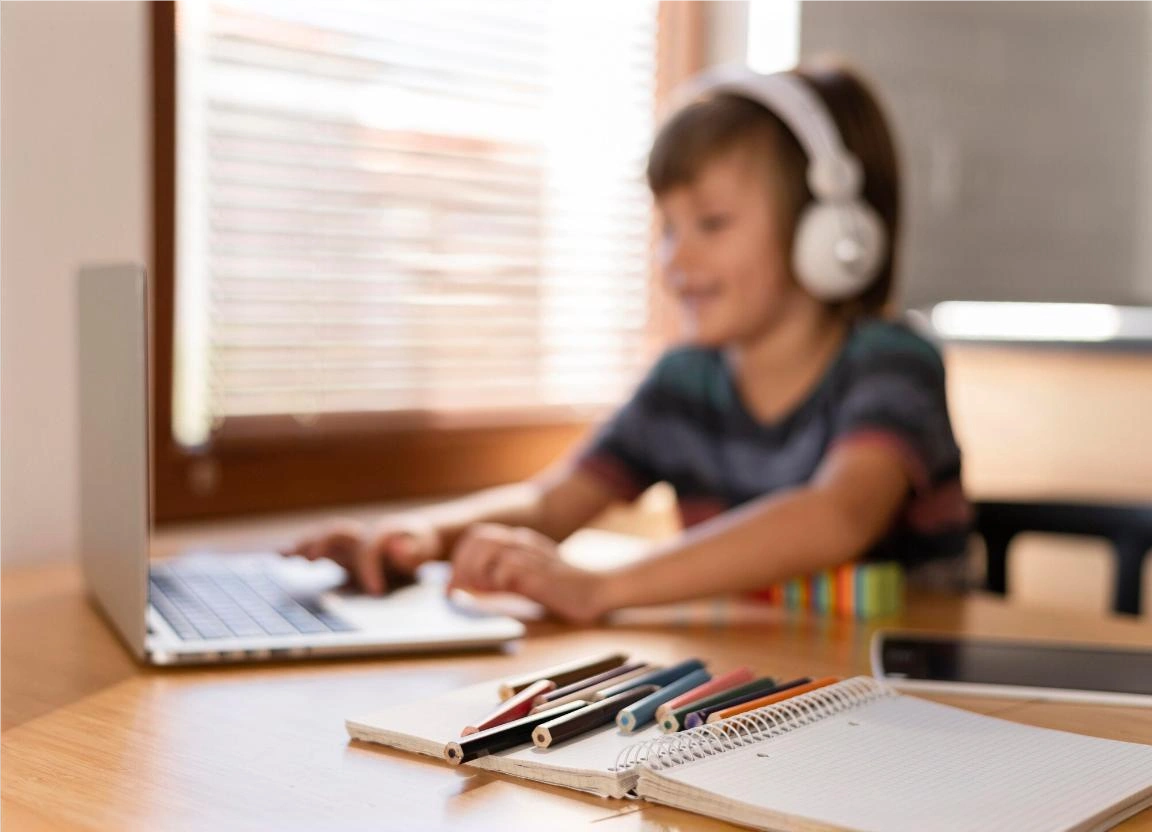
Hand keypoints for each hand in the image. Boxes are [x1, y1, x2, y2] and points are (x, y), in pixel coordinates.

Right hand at [283, 516, 441, 595]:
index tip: (376, 592)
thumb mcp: (424, 550)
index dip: (371, 569)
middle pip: (339, 533)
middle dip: (324, 545)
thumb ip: (413, 551)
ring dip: (304, 545)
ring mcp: (349, 544)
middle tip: (310, 560)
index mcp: (383, 534)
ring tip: (281, 554)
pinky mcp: (340, 554)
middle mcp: (362, 535)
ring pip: (323, 539)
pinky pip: (317, 549)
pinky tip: (279, 555)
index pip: (371, 549)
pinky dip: (298, 551)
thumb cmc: (421, 545)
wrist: (417, 538)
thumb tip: (398, 547)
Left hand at [447, 524, 609, 623]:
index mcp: (517, 541)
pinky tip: (502, 593)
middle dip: (462, 565)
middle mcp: (522, 542)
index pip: (477, 535)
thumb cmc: (562, 588)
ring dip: (477, 572)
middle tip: (460, 591)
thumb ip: (500, 578)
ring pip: (489, 549)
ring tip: (482, 591)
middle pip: (478, 538)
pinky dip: (497, 582)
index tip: (454, 585)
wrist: (597, 588)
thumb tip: (467, 589)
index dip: (460, 559)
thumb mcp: (526, 578)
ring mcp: (531, 554)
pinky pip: (507, 568)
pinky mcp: (539, 571)